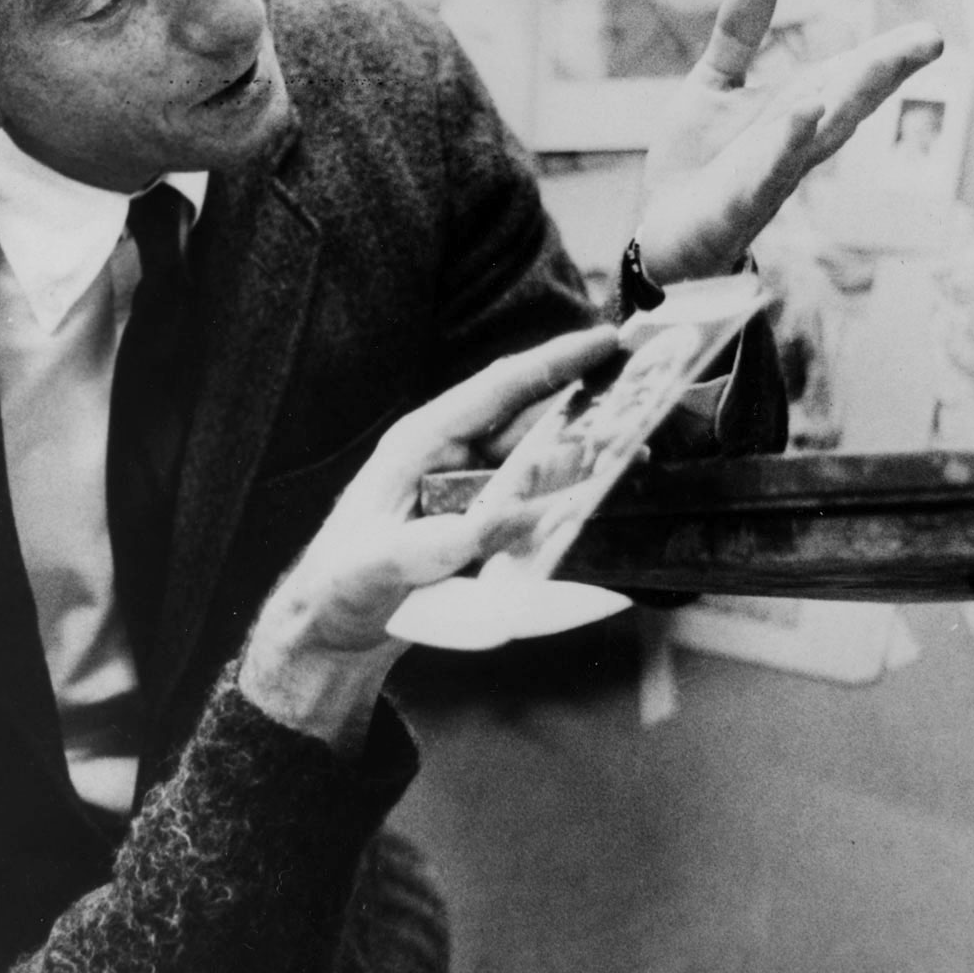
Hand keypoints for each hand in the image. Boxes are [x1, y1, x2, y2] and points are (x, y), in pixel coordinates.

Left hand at [239, 327, 618, 749]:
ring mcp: (468, 490)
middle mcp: (450, 456)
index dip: (552, 362)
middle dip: (586, 402)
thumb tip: (490, 529)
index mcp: (421, 442)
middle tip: (644, 393)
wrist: (329, 631)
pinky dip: (569, 499)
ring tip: (638, 449)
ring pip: (540, 460)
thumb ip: (428, 548)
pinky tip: (604, 501)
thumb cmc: (337, 588)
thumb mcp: (376, 566)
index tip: (604, 341)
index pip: (496, 389)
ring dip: (586, 454)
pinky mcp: (481, 524)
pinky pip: (535, 503)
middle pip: (530, 417)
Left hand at [635, 0, 943, 283]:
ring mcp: (770, 177)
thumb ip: (739, 36)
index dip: (887, 56)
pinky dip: (785, 147)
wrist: (661, 229)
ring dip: (846, 103)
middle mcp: (796, 144)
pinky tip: (804, 116)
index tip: (930, 31)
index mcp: (796, 111)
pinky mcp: (735, 206)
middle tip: (931, 40)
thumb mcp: (714, 85)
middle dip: (886, 73)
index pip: (847, 78)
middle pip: (848, 104)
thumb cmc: (697, 159)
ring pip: (818, 140)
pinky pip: (765, 176)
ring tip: (876, 65)